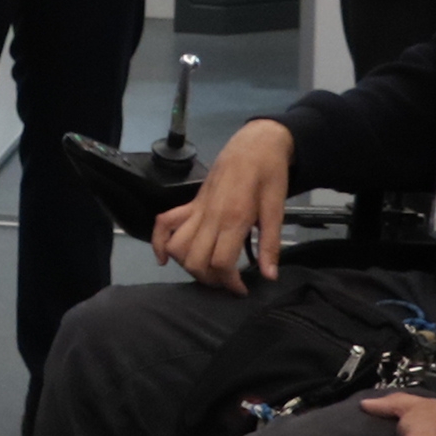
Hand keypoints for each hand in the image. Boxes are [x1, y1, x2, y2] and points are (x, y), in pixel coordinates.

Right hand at [152, 118, 292, 293]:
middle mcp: (210, 216)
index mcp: (234, 218)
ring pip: (177, 247)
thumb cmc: (270, 174)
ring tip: (207, 271)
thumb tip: (269, 276)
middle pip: (195, 260)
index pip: (220, 263)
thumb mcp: (277, 208)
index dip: (230, 284)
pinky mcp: (190, 203)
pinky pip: (163, 223)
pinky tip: (164, 258)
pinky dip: (158, 243)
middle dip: (210, 280)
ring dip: (187, 266)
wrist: (255, 144)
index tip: (241, 290)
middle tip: (227, 282)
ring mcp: (196, 209)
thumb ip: (270, 244)